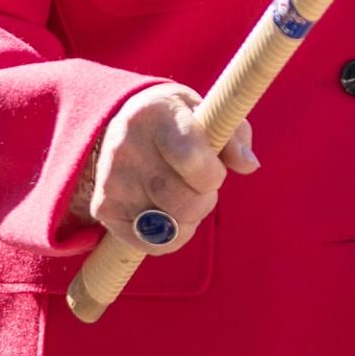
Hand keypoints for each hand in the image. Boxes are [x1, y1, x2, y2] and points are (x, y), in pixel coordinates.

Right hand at [83, 81, 259, 256]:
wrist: (118, 121)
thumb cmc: (176, 120)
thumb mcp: (207, 112)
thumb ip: (234, 135)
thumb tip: (249, 165)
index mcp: (155, 115)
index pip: (193, 160)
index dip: (214, 174)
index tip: (214, 168)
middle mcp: (126, 147)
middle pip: (185, 201)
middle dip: (205, 199)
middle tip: (201, 186)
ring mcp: (112, 181)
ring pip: (171, 226)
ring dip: (189, 219)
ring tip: (182, 196)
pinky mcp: (105, 209)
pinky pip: (154, 243)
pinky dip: (171, 236)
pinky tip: (168, 213)